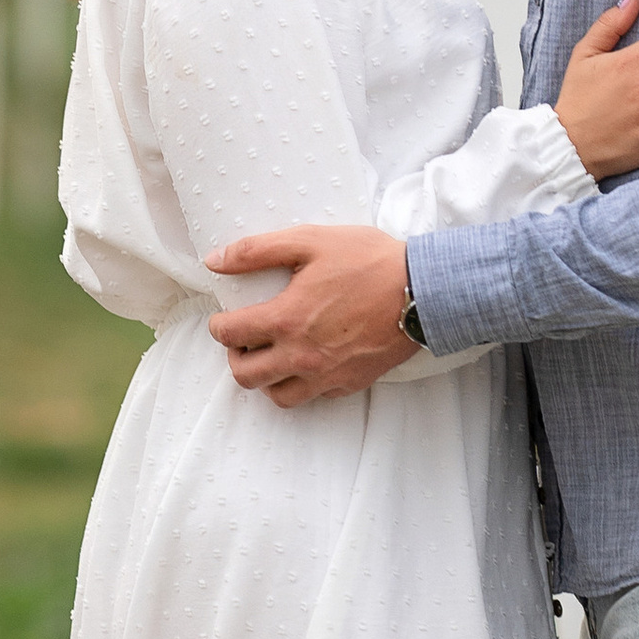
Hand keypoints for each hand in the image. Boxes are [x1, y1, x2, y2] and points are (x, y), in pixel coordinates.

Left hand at [204, 224, 412, 403]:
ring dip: (266, 378)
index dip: (218, 326)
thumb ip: (257, 251)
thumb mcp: (309, 241)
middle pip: (246, 376)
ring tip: (273, 355)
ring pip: (277, 396)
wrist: (423, 290)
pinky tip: (307, 362)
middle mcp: (302, 356)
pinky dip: (301, 384)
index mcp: (286, 320)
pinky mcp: (350, 383)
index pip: (229, 335)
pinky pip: (313, 397)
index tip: (224, 318)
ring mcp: (327, 375)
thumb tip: (215, 261)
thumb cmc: (368, 261)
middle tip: (245, 340)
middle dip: (236, 357)